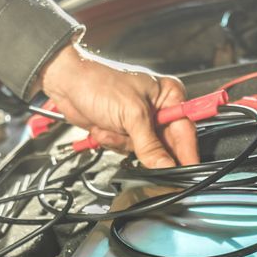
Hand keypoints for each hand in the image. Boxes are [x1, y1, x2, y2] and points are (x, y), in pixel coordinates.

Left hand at [38, 43, 199, 168]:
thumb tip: (166, 167)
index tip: (187, 173)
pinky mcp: (126, 132)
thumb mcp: (131, 114)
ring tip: (112, 126)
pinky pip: (128, 151)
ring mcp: (142, 123)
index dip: (187, 154)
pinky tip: (105, 128)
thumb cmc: (100, 84)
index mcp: (170, 96)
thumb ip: (150, 145)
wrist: (69, 85)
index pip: (187, 131)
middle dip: (144, 146)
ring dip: (124, 143)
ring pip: (145, 153)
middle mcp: (159, 110)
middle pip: (166, 146)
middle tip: (133, 143)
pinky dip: (114, 143)